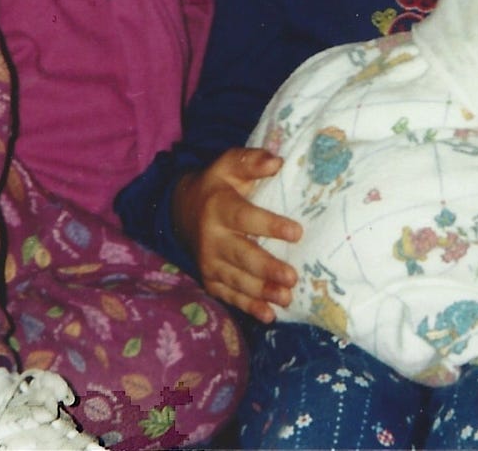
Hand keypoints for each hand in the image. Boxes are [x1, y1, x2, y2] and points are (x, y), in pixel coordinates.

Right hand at [173, 147, 302, 322]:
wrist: (182, 210)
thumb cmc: (218, 185)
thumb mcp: (229, 165)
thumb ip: (252, 161)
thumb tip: (277, 162)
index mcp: (219, 208)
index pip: (245, 218)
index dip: (269, 226)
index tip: (296, 232)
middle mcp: (212, 238)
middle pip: (241, 256)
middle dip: (266, 268)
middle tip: (291, 278)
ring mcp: (209, 262)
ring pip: (237, 280)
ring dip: (261, 291)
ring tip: (286, 298)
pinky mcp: (210, 279)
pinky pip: (229, 295)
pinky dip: (248, 307)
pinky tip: (268, 315)